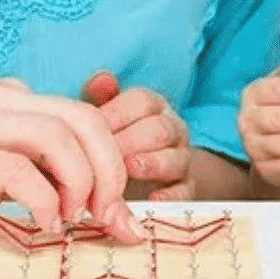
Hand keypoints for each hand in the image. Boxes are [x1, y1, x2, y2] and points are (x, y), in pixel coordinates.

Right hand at [0, 78, 145, 240]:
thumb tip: (62, 199)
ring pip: (61, 138)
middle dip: (111, 170)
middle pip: (85, 120)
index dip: (109, 161)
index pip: (81, 117)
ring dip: (82, 183)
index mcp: (7, 98)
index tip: (118, 206)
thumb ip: (16, 166)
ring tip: (75, 217)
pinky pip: (21, 171)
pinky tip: (42, 221)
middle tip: (110, 214)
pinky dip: (44, 200)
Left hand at [81, 71, 193, 201]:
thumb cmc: (116, 142)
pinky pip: (185, 192)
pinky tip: (152, 200)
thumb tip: (100, 78)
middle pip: (159, 129)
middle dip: (130, 140)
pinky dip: (170, 197)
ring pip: (175, 158)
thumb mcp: (105, 120)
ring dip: (152, 164)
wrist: (142, 180)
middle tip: (105, 152)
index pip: (143, 101)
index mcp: (154, 107)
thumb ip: (100, 98)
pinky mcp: (186, 190)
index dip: (117, 112)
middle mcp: (173, 130)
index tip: (93, 127)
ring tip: (130, 168)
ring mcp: (182, 160)